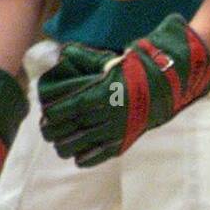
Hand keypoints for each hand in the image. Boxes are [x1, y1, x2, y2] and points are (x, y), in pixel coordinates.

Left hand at [39, 14, 209, 166]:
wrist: (163, 89)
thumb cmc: (132, 73)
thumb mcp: (109, 63)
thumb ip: (86, 60)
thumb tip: (63, 52)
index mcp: (103, 94)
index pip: (68, 108)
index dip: (53, 113)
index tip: (46, 113)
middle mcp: (108, 114)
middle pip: (70, 129)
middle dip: (53, 130)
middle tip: (46, 128)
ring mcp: (116, 130)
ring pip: (80, 145)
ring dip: (64, 146)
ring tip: (59, 142)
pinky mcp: (123, 142)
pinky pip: (97, 156)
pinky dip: (84, 158)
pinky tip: (77, 155)